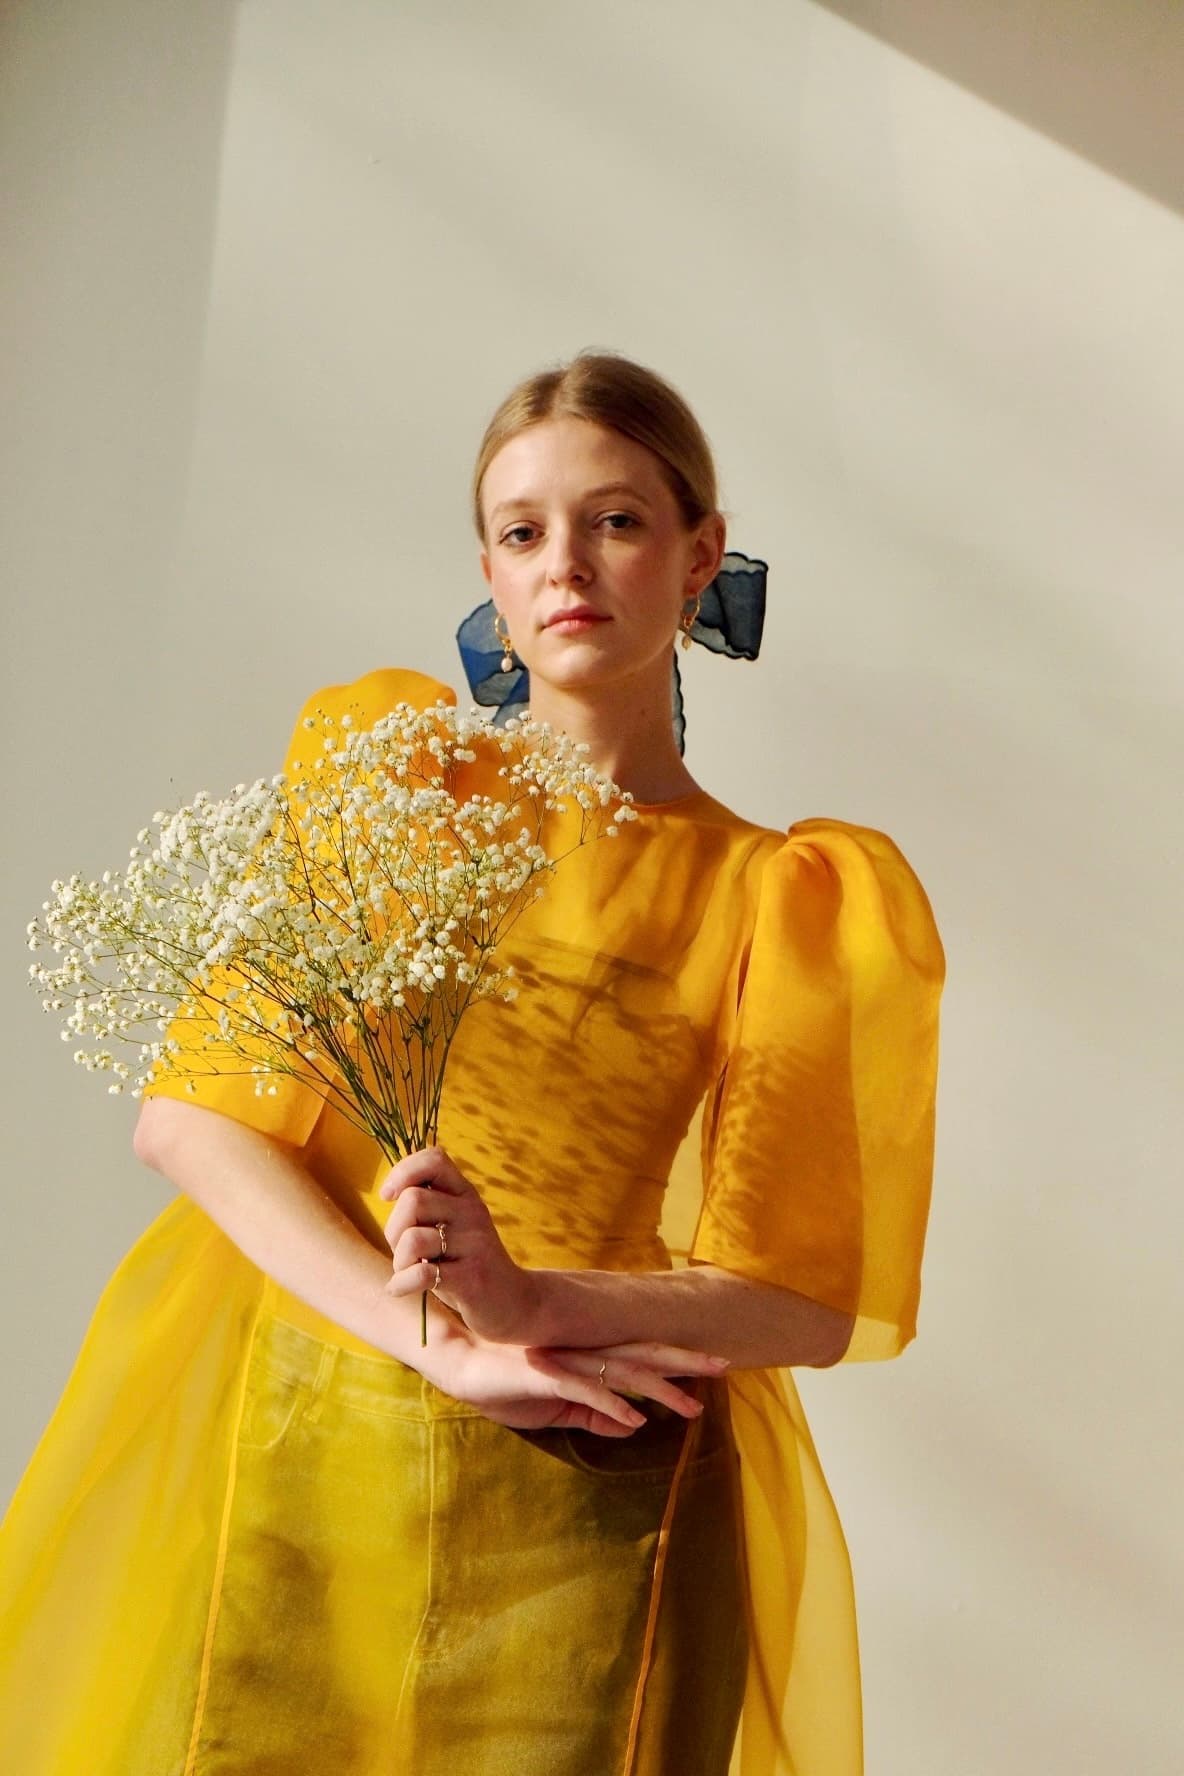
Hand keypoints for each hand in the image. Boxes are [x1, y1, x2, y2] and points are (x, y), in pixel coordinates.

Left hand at [379, 1146, 537, 1341]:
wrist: (512, 1302)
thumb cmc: (467, 1262)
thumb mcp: (453, 1225)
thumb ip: (426, 1206)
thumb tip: (388, 1191)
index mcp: (465, 1194)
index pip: (434, 1158)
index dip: (403, 1171)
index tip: (388, 1195)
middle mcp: (472, 1212)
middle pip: (413, 1200)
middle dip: (393, 1229)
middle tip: (403, 1252)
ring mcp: (475, 1244)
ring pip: (412, 1238)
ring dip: (399, 1261)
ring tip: (409, 1272)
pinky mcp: (471, 1278)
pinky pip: (421, 1273)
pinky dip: (401, 1284)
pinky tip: (400, 1288)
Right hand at [420, 1314, 726, 1435]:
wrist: (461, 1364)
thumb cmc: (506, 1381)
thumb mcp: (557, 1406)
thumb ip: (593, 1414)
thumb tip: (631, 1425)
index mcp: (589, 1356)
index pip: (642, 1356)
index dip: (678, 1360)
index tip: (714, 1367)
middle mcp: (584, 1352)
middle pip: (645, 1354)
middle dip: (686, 1360)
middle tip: (726, 1364)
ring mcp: (567, 1360)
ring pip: (623, 1371)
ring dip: (660, 1390)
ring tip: (692, 1406)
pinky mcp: (546, 1373)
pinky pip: (585, 1391)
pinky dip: (611, 1405)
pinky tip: (635, 1419)